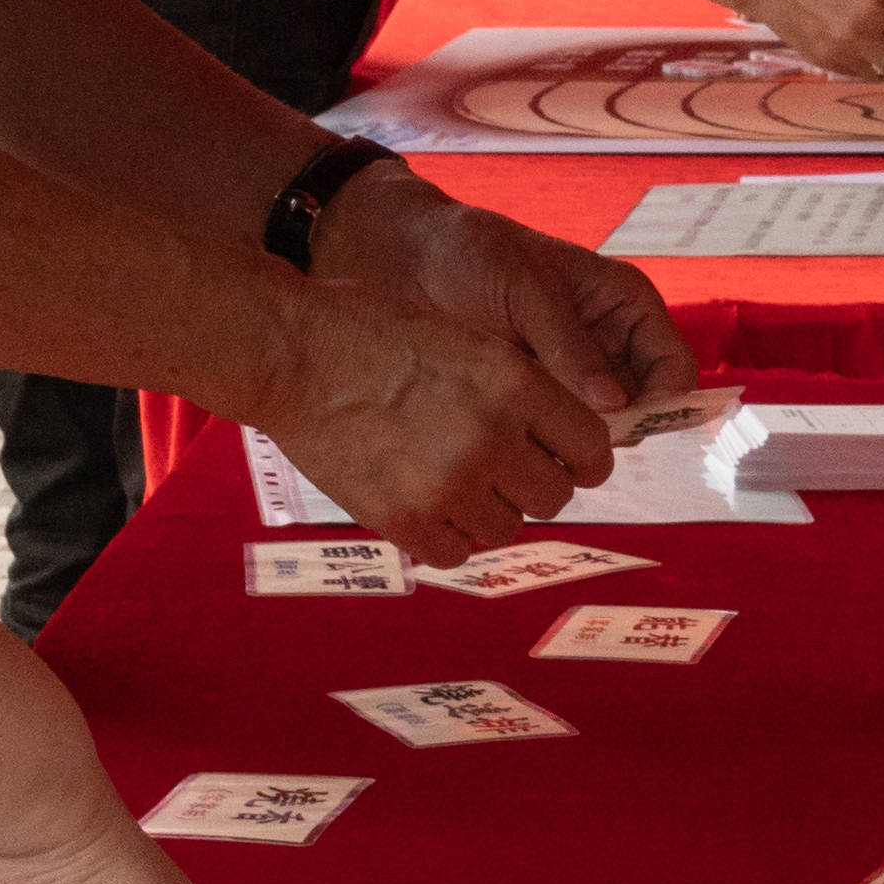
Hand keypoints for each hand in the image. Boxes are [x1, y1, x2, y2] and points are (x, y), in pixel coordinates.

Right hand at [254, 278, 613, 563]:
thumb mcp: (466, 339)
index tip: (568, 460)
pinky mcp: (403, 519)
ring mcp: (448, 484)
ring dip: (490, 510)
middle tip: (504, 470)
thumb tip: (555, 441)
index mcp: (515, 383)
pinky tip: (429, 505)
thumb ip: (517, 389)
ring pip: (508, 528)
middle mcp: (492, 438)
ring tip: (456, 481)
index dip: (582, 457)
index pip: (592, 447)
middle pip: (555, 495)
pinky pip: (456, 552)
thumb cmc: (373, 331)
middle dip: (535, 484)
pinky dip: (448, 535)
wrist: (292, 353)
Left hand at [323, 166, 694, 420]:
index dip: (660, 402)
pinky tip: (512, 440)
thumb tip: (612, 403)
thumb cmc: (473, 255)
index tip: (616, 420)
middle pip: (645, 410)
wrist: (409, 263)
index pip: (675, 369)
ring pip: (603, 431)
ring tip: (530, 435)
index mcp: (625, 306)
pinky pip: (559, 436)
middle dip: (616, 431)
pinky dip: (545, 446)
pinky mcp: (537, 401)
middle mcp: (611, 348)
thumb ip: (568, 342)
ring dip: (577, 443)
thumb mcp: (525, 289)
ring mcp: (575, 378)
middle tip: (567, 436)